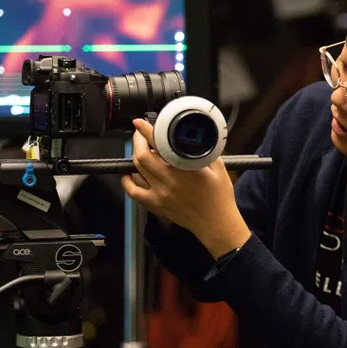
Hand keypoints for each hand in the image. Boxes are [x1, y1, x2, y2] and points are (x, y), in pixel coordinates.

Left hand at [121, 119, 250, 258]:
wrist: (216, 224)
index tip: (140, 123)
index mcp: (185, 169)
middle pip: (142, 156)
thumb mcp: (218, 168)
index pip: (159, 145)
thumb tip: (194, 137)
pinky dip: (127, 181)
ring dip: (135, 158)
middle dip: (137, 142)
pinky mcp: (156, 205)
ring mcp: (161, 194)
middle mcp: (170, 181)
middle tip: (139, 135)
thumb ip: (204, 151)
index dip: (146, 131)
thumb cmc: (219, 198)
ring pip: (136, 171)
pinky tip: (129, 174)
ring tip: (140, 152)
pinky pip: (134, 192)